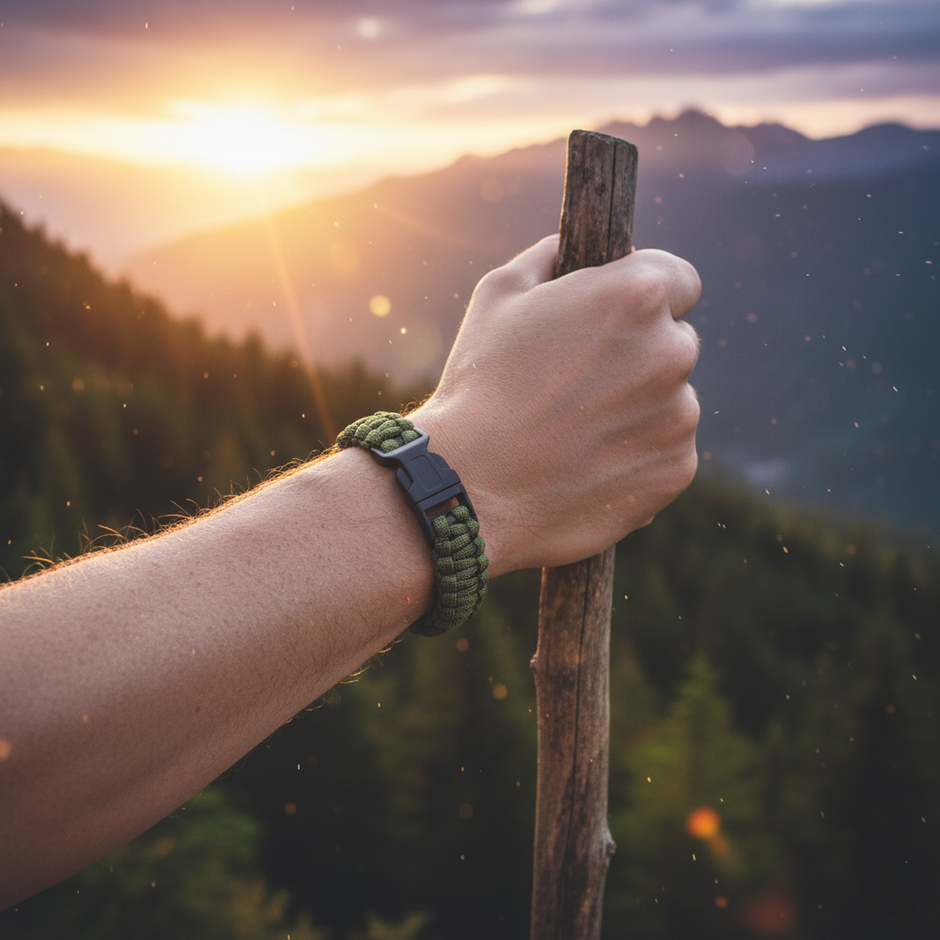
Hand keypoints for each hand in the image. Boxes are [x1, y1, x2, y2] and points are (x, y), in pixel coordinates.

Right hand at [412, 234, 700, 574]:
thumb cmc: (479, 384)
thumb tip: (572, 248)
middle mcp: (672, 352)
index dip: (645, 294)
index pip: (679, 278)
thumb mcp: (499, 294)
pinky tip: (586, 463)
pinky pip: (667, 450)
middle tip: (581, 381)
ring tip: (575, 430)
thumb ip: (551, 258)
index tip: (619, 316)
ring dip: (640, 407)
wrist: (469, 486)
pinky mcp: (675, 470)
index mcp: (635, 295)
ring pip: (673, 400)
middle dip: (639, 353)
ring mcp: (679, 416)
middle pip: (675, 341)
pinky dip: (637, 455)